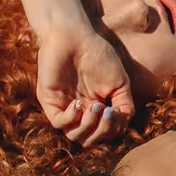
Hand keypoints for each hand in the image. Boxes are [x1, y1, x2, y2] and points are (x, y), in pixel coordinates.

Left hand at [34, 23, 136, 147]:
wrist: (75, 35)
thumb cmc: (99, 55)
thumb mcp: (120, 83)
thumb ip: (125, 106)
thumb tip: (123, 124)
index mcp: (97, 109)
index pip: (105, 134)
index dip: (113, 129)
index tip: (117, 111)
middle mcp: (81, 112)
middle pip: (91, 139)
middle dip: (103, 131)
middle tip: (106, 111)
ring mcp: (64, 107)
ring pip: (75, 136)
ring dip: (89, 126)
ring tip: (94, 106)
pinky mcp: (50, 101)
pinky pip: (59, 123)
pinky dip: (72, 119)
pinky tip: (79, 104)